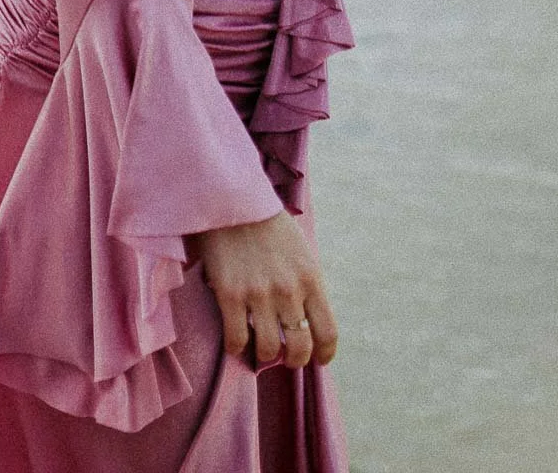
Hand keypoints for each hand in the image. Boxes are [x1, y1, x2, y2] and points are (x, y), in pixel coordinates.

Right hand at [188, 212, 337, 371]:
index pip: (328, 332)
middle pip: (300, 347)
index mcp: (310, 278)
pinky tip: (236, 341)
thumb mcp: (300, 250)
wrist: (232, 199)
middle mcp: (288, 290)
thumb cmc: (267, 223)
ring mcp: (258, 293)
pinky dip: (236, 347)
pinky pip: (236, 338)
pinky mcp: (229, 293)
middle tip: (287, 356)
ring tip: (260, 348)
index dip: (325, 353)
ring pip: (268, 348)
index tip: (318, 357)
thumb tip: (306, 317)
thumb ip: (306, 283)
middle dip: (295, 359)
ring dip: (266, 354)